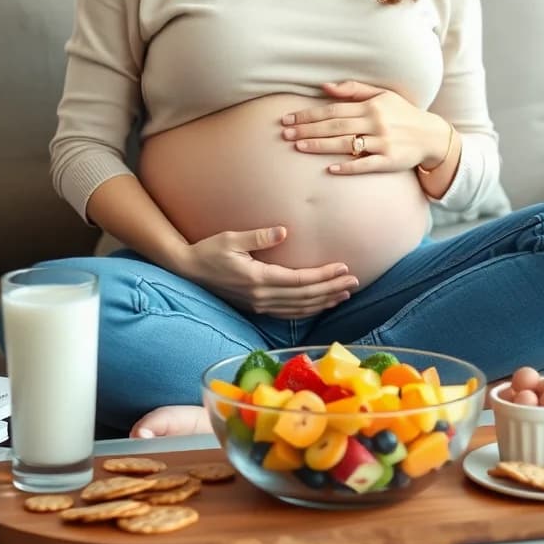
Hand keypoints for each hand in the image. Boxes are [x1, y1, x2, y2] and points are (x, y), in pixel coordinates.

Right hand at [175, 225, 359, 318]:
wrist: (188, 270)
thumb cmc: (209, 250)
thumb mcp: (231, 238)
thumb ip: (258, 236)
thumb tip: (284, 231)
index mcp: (257, 279)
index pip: (300, 280)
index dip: (324, 276)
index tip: (344, 268)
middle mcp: (261, 296)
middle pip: (305, 296)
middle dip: (332, 289)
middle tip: (355, 282)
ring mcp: (259, 305)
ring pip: (300, 308)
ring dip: (324, 301)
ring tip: (345, 293)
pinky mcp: (256, 307)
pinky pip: (289, 312)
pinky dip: (308, 309)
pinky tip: (320, 304)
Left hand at [281, 80, 451, 173]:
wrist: (431, 136)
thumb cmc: (402, 113)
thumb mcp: (382, 95)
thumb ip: (353, 89)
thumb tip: (324, 86)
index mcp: (371, 106)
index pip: (333, 109)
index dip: (309, 114)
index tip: (289, 118)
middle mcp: (375, 123)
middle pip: (335, 126)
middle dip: (308, 129)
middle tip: (285, 132)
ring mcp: (382, 143)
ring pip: (346, 144)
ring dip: (320, 146)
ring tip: (298, 146)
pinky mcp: (389, 161)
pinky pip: (365, 165)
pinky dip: (348, 167)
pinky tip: (329, 169)